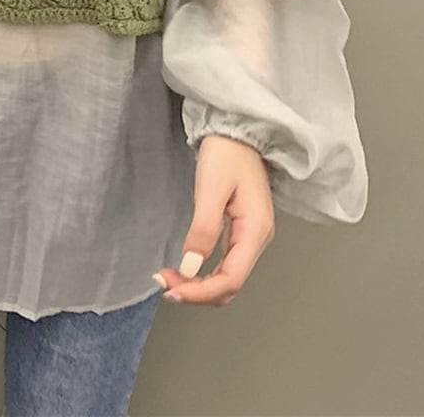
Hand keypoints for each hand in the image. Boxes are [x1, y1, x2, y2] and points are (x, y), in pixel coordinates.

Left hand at [154, 134, 274, 306]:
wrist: (236, 131)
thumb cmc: (227, 153)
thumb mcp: (211, 188)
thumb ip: (203, 229)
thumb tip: (191, 267)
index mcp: (256, 230)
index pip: (231, 279)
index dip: (201, 292)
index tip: (172, 290)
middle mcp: (257, 238)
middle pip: (230, 284)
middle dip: (198, 291)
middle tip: (165, 283)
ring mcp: (250, 235)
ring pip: (227, 277)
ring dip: (200, 285)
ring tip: (171, 278)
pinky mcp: (241, 230)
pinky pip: (225, 263)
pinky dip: (205, 272)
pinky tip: (187, 269)